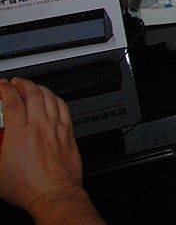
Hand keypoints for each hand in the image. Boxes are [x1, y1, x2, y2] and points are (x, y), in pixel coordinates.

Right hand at [0, 78, 100, 222]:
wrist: (53, 193)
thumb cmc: (27, 187)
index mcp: (19, 134)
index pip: (12, 101)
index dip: (5, 89)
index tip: (1, 85)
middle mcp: (39, 127)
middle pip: (33, 94)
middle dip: (23, 84)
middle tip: (16, 82)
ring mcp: (56, 129)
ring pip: (50, 98)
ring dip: (40, 88)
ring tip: (33, 86)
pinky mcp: (68, 134)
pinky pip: (64, 109)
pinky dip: (57, 99)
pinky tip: (54, 99)